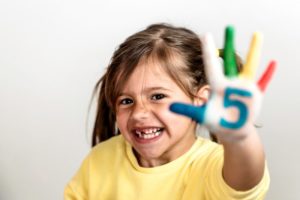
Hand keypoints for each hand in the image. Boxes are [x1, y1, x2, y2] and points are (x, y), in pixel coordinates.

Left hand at [170, 26, 275, 141]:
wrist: (232, 130)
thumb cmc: (217, 121)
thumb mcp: (202, 116)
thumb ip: (187, 110)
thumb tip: (169, 107)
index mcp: (217, 85)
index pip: (211, 65)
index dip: (208, 51)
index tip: (205, 35)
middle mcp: (230, 82)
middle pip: (230, 60)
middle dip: (229, 44)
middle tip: (228, 27)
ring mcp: (243, 86)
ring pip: (249, 65)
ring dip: (254, 50)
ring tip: (257, 34)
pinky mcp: (254, 93)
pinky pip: (263, 81)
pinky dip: (268, 73)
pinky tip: (273, 63)